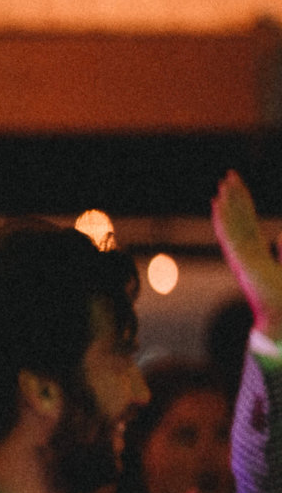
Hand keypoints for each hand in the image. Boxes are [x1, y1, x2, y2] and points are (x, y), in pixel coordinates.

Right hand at [215, 170, 281, 339]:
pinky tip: (218, 205)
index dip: (243, 205)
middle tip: (229, 176)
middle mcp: (244, 254)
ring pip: (232, 224)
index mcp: (254, 256)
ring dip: (228, 204)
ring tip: (223, 185)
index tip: (237, 187)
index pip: (247, 224)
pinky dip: (223, 220)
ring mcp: (241, 257)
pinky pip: (229, 236)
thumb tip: (281, 234)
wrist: (281, 316)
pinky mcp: (241, 261)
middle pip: (238, 220)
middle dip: (235, 197)